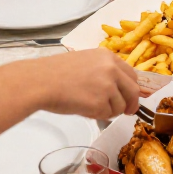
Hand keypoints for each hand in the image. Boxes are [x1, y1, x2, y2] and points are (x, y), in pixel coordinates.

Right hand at [24, 48, 140, 119]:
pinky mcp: (100, 102)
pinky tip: (83, 109)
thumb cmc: (55, 73)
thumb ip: (104, 72)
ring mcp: (107, 86)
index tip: (130, 98)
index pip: (132, 75)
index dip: (131, 89)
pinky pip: (107, 115)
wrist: (39, 82)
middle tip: (126, 112)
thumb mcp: (85, 62)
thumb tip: (118, 90)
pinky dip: (98, 116)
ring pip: (121, 106)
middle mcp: (111, 69)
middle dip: (130, 104)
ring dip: (110, 111)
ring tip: (90, 107)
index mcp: (108, 57)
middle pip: (133, 91)